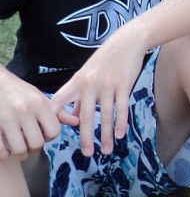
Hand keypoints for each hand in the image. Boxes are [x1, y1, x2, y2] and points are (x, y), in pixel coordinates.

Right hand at [0, 75, 61, 159]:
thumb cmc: (18, 91)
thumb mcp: (39, 97)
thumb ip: (57, 111)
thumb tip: (76, 122)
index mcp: (39, 103)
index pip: (54, 131)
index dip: (49, 137)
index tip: (42, 135)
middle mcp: (25, 110)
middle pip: (37, 143)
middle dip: (33, 147)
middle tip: (28, 142)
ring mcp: (6, 118)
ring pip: (20, 149)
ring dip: (18, 152)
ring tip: (15, 146)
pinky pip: (1, 150)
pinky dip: (3, 153)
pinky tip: (4, 148)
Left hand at [49, 35, 148, 156]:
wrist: (126, 42)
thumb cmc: (104, 61)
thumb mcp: (86, 75)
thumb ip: (78, 97)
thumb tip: (73, 118)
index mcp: (76, 83)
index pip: (58, 103)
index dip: (55, 119)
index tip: (58, 134)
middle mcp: (88, 85)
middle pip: (84, 116)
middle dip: (85, 137)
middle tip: (86, 154)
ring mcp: (107, 85)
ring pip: (105, 115)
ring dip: (106, 135)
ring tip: (106, 150)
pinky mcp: (123, 85)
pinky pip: (121, 108)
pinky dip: (120, 123)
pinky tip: (120, 135)